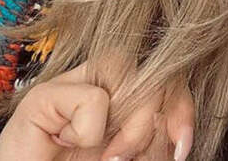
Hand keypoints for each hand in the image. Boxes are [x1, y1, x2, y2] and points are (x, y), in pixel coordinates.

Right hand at [0, 60, 194, 160]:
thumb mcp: (123, 159)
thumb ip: (148, 144)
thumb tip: (177, 141)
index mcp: (121, 103)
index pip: (167, 84)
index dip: (182, 109)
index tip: (181, 149)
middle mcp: (99, 88)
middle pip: (149, 74)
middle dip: (153, 124)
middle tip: (128, 160)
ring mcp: (71, 86)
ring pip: (128, 74)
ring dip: (127, 129)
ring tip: (107, 158)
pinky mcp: (45, 95)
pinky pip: (93, 98)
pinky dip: (87, 132)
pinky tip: (67, 143)